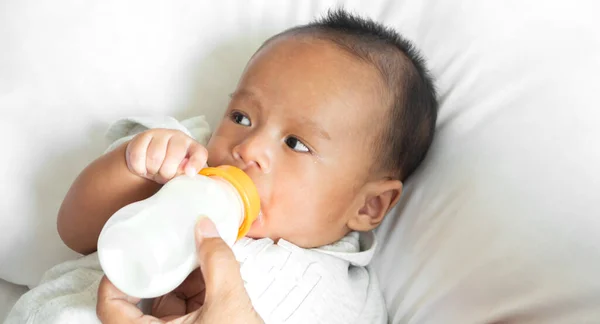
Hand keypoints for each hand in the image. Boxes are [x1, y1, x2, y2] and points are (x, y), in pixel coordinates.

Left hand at [96, 217, 263, 323]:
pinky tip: (209, 275)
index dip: (115, 278)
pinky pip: (184, 312)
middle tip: (166, 248)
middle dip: (159, 273)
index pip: (110, 307)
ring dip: (181, 281)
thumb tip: (204, 228)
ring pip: (166, 307)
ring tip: (195, 257)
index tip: (129, 255)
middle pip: (141, 303)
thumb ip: (217, 261)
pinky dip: (195, 293)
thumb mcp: (229, 301)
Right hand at [126, 129, 207, 183]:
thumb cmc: (170, 168)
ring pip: (154, 157)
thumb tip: (189, 173)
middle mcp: (179, 137)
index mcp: (193, 147)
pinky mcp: (143, 136)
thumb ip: (186, 174)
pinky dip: (139, 168)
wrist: (148, 158)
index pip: (199, 153)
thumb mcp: (180, 173)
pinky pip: (138, 156)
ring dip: (152, 170)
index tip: (189, 174)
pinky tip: (142, 168)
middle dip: (166, 173)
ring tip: (153, 171)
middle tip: (163, 176)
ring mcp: (161, 134)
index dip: (195, 163)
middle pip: (173, 157)